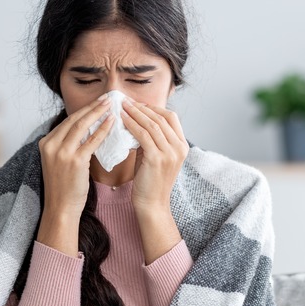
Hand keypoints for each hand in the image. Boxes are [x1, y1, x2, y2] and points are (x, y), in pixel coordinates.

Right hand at [36, 96, 113, 255]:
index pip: (68, 121)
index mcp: (46, 143)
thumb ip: (68, 145)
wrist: (61, 208)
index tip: (97, 102)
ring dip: (98, 113)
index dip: (84, 110)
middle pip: (74, 120)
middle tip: (107, 98)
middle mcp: (51, 145)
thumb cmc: (64, 187)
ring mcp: (61, 153)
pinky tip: (112, 122)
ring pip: (82, 126)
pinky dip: (102, 130)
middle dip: (92, 107)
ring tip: (111, 105)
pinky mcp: (74, 161)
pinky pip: (91, 141)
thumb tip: (87, 130)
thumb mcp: (60, 162)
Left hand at [121, 99, 188, 214]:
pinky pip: (143, 135)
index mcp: (182, 146)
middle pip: (162, 118)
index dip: (154, 108)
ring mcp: (170, 153)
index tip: (138, 104)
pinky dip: (132, 124)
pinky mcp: (157, 159)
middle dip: (142, 107)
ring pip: (152, 124)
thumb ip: (151, 139)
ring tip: (122, 106)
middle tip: (126, 101)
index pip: (171, 117)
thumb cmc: (150, 181)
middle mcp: (179, 148)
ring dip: (136, 113)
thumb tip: (137, 121)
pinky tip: (122, 119)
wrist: (152, 204)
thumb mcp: (155, 156)